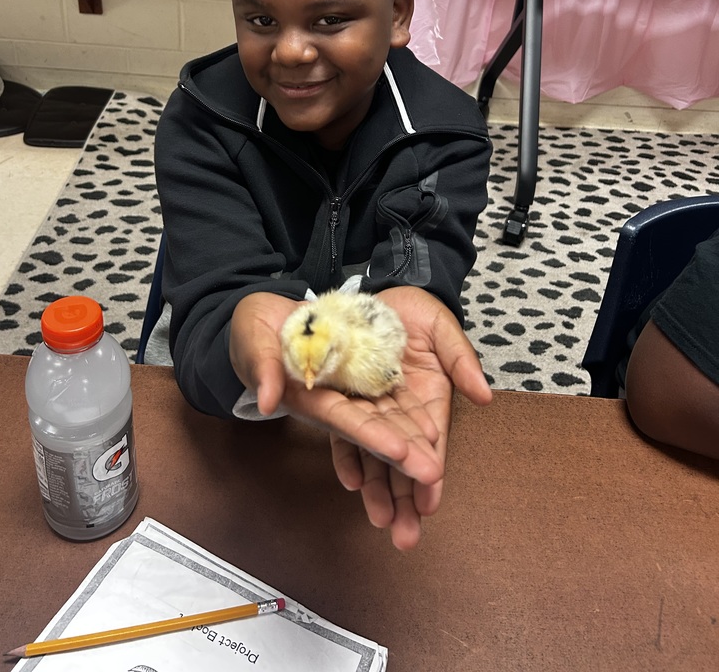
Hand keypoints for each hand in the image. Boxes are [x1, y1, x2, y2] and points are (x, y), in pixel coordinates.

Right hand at [228, 291, 447, 493]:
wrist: (264, 315)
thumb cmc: (251, 330)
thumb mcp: (252, 341)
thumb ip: (262, 368)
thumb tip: (266, 401)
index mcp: (306, 397)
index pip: (342, 419)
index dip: (370, 435)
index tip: (399, 451)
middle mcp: (330, 400)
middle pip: (371, 428)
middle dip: (400, 454)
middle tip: (433, 474)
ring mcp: (346, 390)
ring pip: (385, 418)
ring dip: (410, 442)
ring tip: (437, 469)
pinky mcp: (356, 377)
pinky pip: (386, 399)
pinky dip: (406, 415)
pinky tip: (430, 430)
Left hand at [330, 287, 491, 549]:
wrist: (381, 292)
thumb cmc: (417, 310)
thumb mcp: (443, 328)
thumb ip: (462, 361)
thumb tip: (485, 397)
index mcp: (429, 400)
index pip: (432, 444)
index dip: (429, 474)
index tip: (429, 503)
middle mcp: (402, 411)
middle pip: (403, 461)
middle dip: (404, 498)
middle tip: (404, 537)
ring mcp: (373, 408)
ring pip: (375, 457)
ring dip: (378, 490)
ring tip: (380, 522)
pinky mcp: (346, 399)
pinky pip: (344, 435)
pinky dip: (348, 459)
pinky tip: (351, 483)